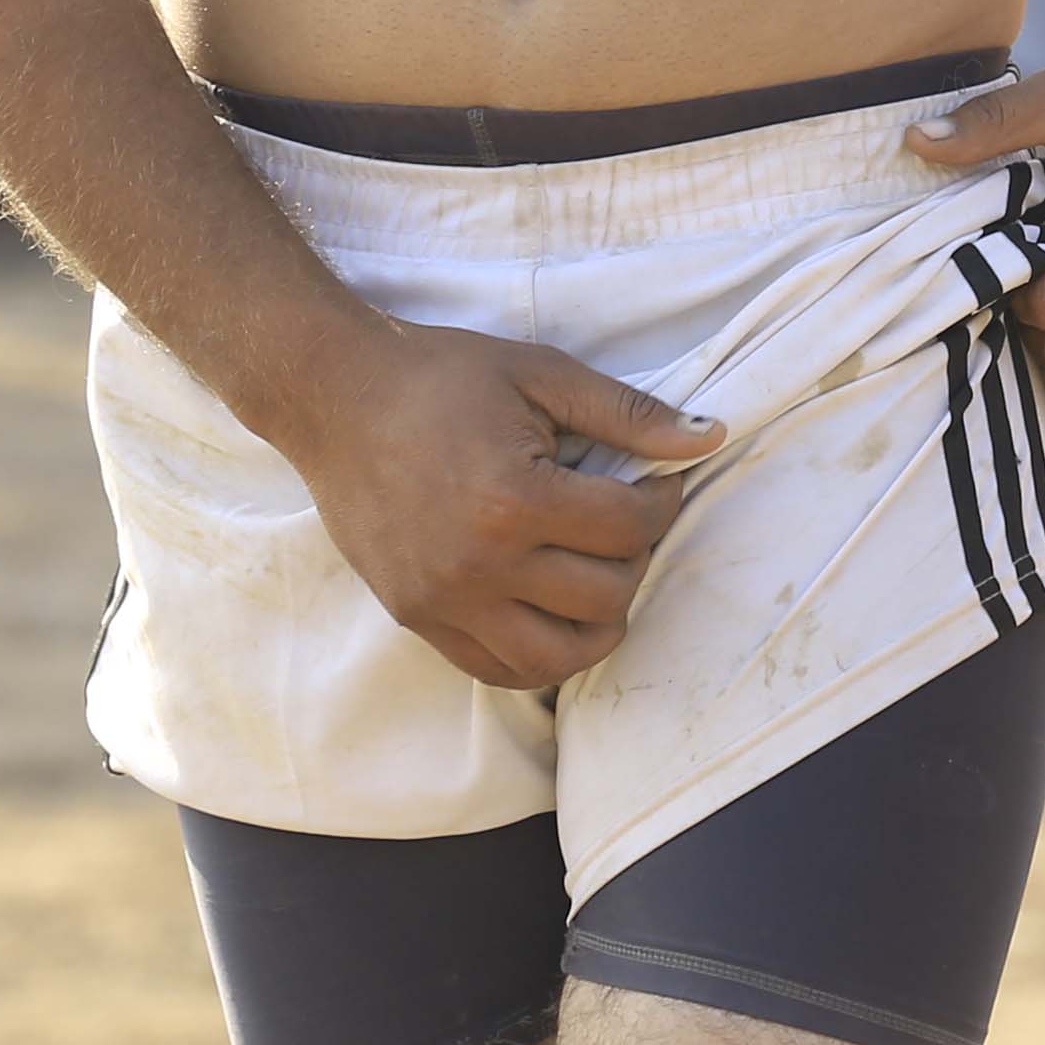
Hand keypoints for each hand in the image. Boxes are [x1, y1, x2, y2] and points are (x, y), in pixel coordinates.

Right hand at [273, 319, 725, 694]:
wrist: (333, 398)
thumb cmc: (439, 376)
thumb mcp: (539, 375)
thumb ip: (627, 413)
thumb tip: (711, 436)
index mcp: (515, 499)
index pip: (627, 529)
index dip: (659, 502)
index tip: (653, 481)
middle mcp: (481, 565)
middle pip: (605, 597)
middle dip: (633, 558)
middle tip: (622, 523)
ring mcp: (445, 602)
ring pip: (557, 657)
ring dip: (595, 622)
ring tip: (595, 576)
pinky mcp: (418, 619)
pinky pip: (497, 670)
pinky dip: (537, 652)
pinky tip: (548, 608)